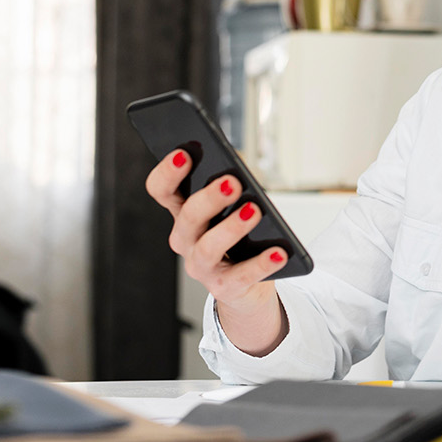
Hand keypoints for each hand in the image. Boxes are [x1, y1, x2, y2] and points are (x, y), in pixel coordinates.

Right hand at [145, 149, 286, 353]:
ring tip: (254, 211)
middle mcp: (185, 240)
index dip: (167, 173)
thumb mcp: (233, 205)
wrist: (247, 287)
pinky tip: (279, 252)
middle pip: (188, 217)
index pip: (162, 191)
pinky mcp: (224, 288)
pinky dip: (261, 264)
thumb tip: (239, 164)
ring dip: (231, 228)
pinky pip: (242, 276)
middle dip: (209, 198)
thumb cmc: (238, 238)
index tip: (183, 154)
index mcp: (182, 214)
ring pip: (208, 248)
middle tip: (232, 182)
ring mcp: (201, 267)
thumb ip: (232, 180)